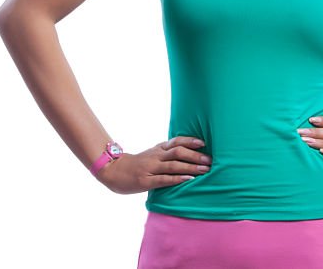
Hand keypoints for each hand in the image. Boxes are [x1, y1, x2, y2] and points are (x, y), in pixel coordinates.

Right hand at [94, 136, 211, 193]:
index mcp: (158, 149)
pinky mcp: (146, 181)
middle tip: (210, 160)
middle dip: (195, 156)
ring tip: (204, 170)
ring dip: (191, 167)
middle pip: (178, 152)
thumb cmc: (136, 164)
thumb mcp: (151, 154)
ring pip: (173, 165)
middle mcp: (156, 156)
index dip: (190, 141)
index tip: (203, 143)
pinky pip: (164, 179)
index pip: (176, 141)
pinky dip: (177, 178)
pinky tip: (188, 179)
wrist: (112, 171)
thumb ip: (166, 153)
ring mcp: (150, 168)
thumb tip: (187, 153)